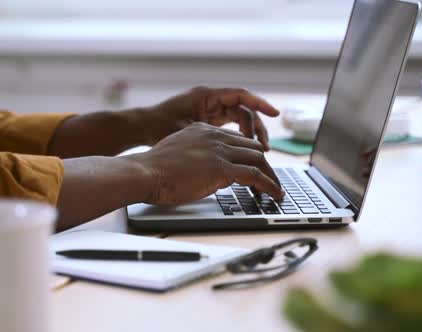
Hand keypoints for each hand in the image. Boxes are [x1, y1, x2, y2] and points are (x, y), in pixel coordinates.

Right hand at [129, 122, 283, 204]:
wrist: (145, 172)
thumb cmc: (154, 168)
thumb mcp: (177, 152)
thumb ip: (194, 154)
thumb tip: (201, 169)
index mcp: (203, 130)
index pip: (236, 139)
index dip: (248, 154)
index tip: (255, 165)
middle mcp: (215, 136)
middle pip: (252, 147)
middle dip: (265, 163)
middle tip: (271, 178)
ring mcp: (220, 151)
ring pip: (258, 159)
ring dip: (272, 176)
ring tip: (277, 189)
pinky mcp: (222, 168)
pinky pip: (255, 175)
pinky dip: (270, 185)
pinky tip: (275, 194)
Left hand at [149, 87, 279, 149]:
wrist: (140, 129)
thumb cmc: (157, 126)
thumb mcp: (187, 130)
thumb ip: (211, 135)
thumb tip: (236, 145)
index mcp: (206, 95)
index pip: (240, 96)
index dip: (260, 104)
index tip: (275, 113)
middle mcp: (209, 100)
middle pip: (243, 110)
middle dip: (256, 128)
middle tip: (265, 147)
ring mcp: (207, 110)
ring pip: (237, 120)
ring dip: (249, 135)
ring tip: (258, 153)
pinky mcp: (205, 121)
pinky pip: (228, 127)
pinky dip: (237, 138)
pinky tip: (242, 154)